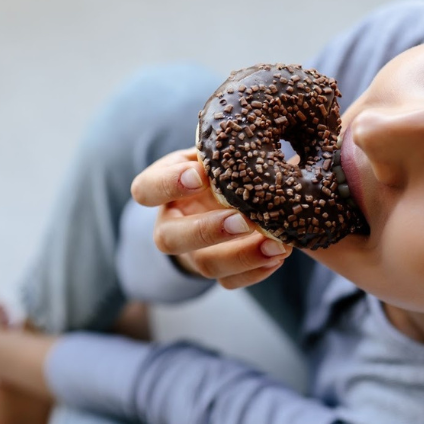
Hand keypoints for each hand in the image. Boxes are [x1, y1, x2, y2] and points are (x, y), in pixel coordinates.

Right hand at [131, 148, 291, 288]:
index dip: (168, 186)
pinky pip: (229, 282)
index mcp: (161, 189)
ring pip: (205, 265)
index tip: (200, 175)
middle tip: (244, 220)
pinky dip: (255, 272)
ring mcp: (191, 253)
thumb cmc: (218, 167)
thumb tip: (246, 141)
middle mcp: (170, 225)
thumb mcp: (211, 153)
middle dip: (207, 231)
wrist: (226, 197)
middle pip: (171, 239)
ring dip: (241, 257)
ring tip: (278, 245)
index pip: (145, 190)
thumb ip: (219, 151)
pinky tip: (278, 257)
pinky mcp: (215, 272)